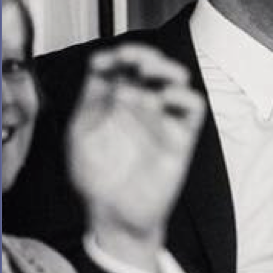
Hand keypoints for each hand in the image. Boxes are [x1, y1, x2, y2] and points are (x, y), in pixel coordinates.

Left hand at [67, 44, 204, 271]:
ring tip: (149, 71)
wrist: (115, 216)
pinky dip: (183, 95)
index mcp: (114, 102)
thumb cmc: (96, 179)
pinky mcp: (181, 136)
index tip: (103, 61)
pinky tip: (165, 97)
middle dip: (140, 55)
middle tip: (131, 58)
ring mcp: (162, 119)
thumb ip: (90, 100)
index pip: (120, 67)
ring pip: (174, 80)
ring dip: (163, 69)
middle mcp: (140, 105)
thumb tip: (102, 69)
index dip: (113, 57)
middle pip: (148, 67)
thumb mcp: (80, 134)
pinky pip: (192, 108)